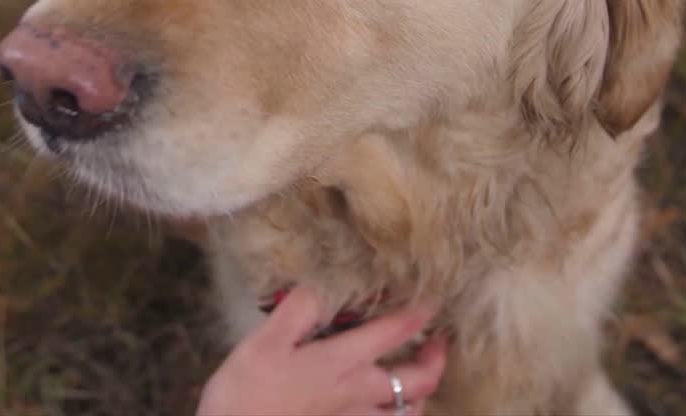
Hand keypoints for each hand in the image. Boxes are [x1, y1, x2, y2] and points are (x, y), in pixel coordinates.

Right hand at [197, 288, 448, 415]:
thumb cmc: (246, 395)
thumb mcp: (265, 342)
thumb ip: (299, 310)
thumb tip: (323, 283)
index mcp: (341, 362)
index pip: (395, 331)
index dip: (420, 312)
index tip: (435, 298)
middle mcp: (358, 394)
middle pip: (417, 381)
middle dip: (436, 360)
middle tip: (439, 342)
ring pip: (406, 413)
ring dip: (419, 395)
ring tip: (417, 379)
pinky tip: (383, 410)